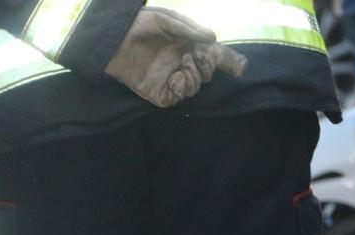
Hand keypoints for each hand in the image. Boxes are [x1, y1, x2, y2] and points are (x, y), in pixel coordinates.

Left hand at [104, 7, 247, 107]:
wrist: (112, 39)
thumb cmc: (137, 24)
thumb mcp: (165, 19)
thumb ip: (189, 29)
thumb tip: (213, 39)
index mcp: (186, 46)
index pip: (212, 57)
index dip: (228, 62)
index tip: (241, 67)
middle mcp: (180, 64)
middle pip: (207, 73)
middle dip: (208, 66)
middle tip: (199, 56)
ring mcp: (170, 79)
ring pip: (195, 86)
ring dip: (196, 76)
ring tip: (185, 63)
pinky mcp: (160, 93)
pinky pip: (180, 96)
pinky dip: (184, 86)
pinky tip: (178, 76)